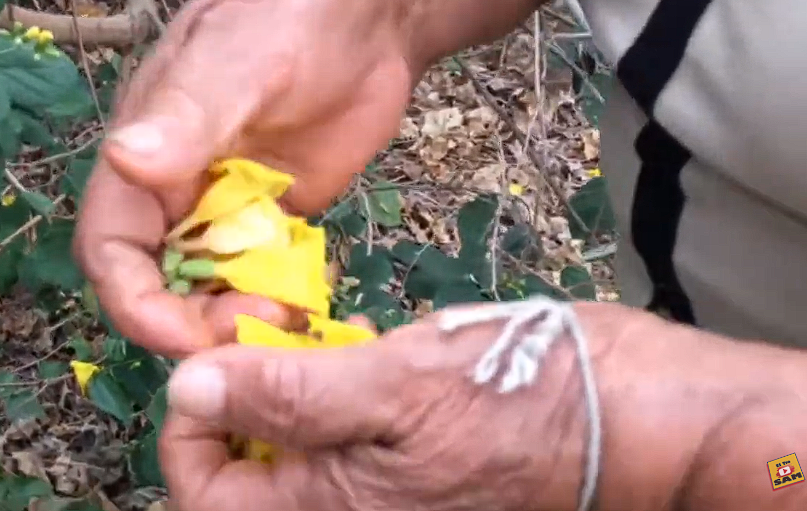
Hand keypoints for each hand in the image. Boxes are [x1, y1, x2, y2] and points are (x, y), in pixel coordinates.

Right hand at [73, 0, 419, 358]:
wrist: (379, 4)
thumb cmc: (298, 10)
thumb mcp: (241, 56)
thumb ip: (187, 114)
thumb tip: (122, 160)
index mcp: (144, 149)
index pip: (110, 246)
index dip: (134, 302)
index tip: (185, 338)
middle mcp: (174, 186)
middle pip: (155, 282)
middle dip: (191, 322)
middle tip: (259, 330)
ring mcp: (226, 204)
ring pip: (206, 289)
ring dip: (235, 319)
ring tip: (290, 319)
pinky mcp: (275, 215)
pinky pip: (259, 278)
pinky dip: (274, 301)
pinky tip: (309, 306)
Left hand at [158, 302, 743, 510]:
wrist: (633, 414)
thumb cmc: (520, 401)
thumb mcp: (394, 388)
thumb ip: (287, 396)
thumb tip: (186, 389)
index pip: (205, 494)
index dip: (188, 428)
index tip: (210, 358)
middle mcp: (344, 509)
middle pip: (240, 472)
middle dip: (230, 399)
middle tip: (255, 331)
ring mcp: (373, 486)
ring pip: (283, 445)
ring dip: (270, 385)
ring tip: (291, 328)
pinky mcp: (400, 455)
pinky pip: (332, 431)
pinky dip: (316, 383)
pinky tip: (334, 341)